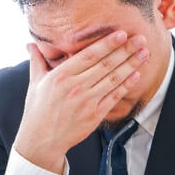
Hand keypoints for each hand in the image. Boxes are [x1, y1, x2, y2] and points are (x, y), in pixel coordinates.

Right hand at [14, 30, 148, 173]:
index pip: (89, 55)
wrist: (41, 140)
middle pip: (106, 64)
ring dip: (131, 65)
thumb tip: (30, 44)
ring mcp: (87, 102)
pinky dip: (126, 85)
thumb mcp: (35, 83)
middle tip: (140, 39)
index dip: (107, 44)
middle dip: (125, 50)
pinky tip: (137, 74)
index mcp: (61, 76)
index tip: (122, 34)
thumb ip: (37, 61)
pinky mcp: (94, 115)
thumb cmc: (38, 110)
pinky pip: (114, 97)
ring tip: (144, 53)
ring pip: (113, 79)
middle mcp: (75, 87)